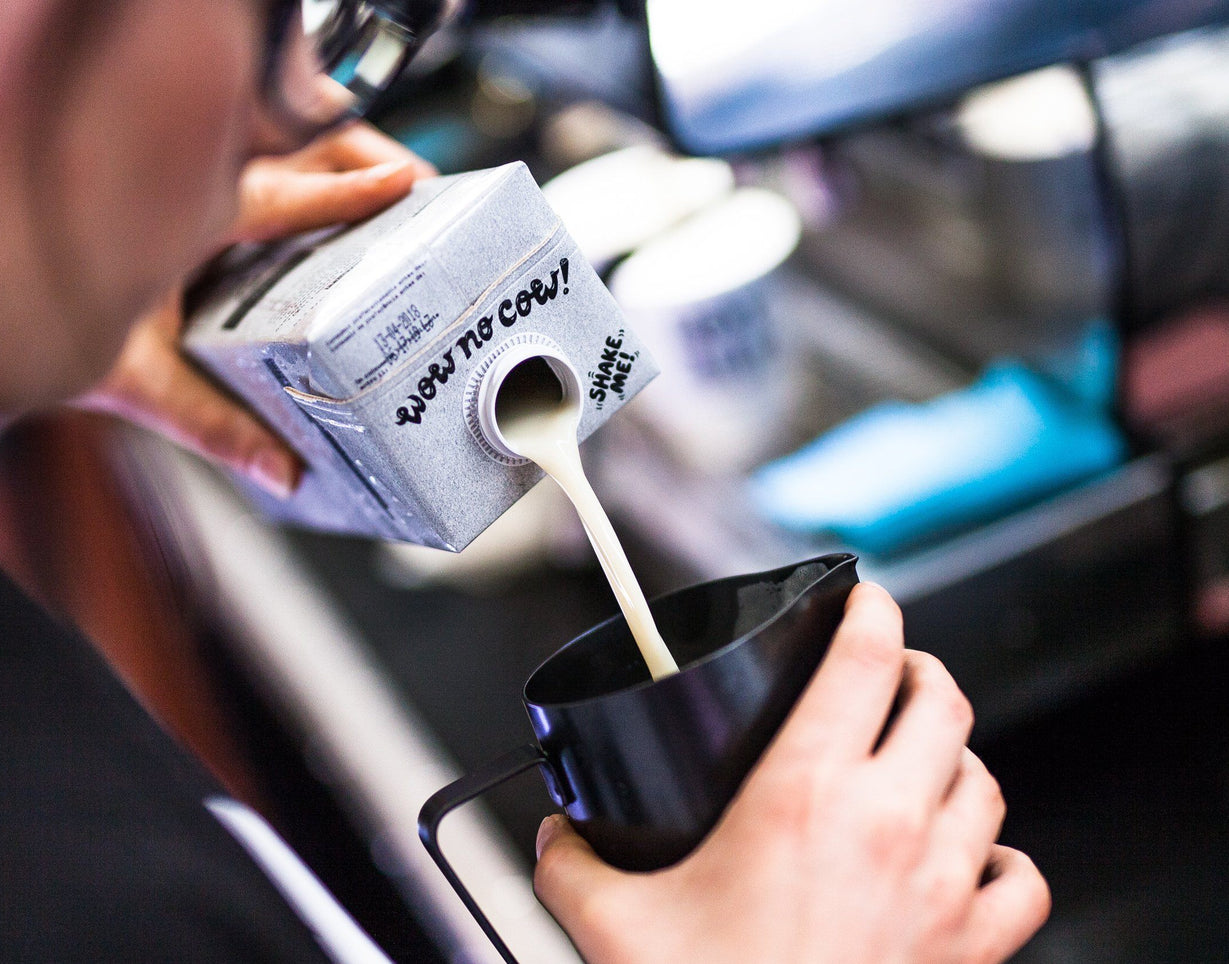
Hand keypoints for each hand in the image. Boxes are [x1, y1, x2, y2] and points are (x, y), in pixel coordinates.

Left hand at [79, 124, 435, 497]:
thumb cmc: (40, 331)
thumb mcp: (136, 382)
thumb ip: (213, 427)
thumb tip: (283, 470)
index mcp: (181, 216)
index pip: (283, 192)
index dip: (348, 190)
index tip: (405, 182)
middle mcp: (186, 185)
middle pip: (292, 144)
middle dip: (361, 157)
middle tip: (418, 190)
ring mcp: (186, 180)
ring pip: (274, 142)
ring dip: (332, 158)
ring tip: (385, 187)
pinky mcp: (183, 191)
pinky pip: (255, 165)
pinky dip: (300, 175)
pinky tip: (324, 208)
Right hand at [534, 583, 1050, 963]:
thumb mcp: (612, 925)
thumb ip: (571, 865)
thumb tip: (558, 835)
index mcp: (804, 796)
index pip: (867, 658)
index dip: (872, 608)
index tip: (862, 598)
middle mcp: (890, 828)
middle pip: (943, 702)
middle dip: (918, 671)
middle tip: (889, 673)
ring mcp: (943, 889)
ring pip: (985, 780)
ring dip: (954, 756)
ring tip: (919, 758)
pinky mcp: (972, 950)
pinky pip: (1022, 878)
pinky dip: (1002, 856)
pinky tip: (968, 856)